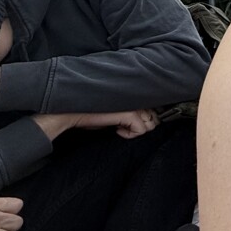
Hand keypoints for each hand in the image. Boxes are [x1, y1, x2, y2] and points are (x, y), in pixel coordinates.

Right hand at [32, 109, 159, 141]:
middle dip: (141, 126)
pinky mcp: (130, 114)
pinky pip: (141, 131)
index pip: (154, 111)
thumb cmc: (93, 114)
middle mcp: (137, 98)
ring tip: (119, 127)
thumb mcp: (117, 113)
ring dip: (135, 130)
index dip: (144, 121)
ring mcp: (135, 105)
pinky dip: (129, 135)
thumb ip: (131, 115)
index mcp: (135, 95)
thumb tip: (144, 124)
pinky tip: (116, 130)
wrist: (75, 112)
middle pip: (155, 118)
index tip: (127, 124)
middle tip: (123, 126)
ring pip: (150, 125)